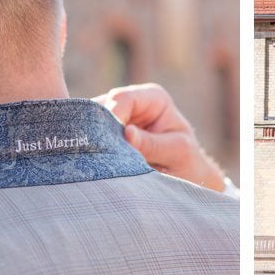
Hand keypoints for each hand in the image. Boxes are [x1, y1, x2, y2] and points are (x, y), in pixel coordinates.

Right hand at [93, 83, 225, 191]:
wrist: (185, 176)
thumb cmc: (186, 160)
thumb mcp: (176, 152)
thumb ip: (151, 143)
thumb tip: (127, 133)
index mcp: (153, 97)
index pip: (122, 99)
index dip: (111, 116)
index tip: (107, 141)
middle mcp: (131, 102)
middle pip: (100, 107)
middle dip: (96, 130)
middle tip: (93, 153)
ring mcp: (115, 117)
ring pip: (89, 123)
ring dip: (90, 141)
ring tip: (91, 160)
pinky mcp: (105, 134)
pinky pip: (88, 138)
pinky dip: (88, 149)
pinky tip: (88, 162)